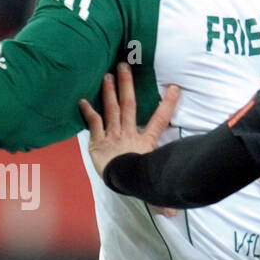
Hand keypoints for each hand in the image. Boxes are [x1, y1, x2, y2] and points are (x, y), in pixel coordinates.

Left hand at [79, 62, 180, 178]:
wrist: (122, 182)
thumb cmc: (139, 181)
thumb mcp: (155, 174)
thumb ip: (165, 170)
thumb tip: (177, 193)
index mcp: (146, 142)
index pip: (160, 120)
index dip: (168, 103)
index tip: (174, 88)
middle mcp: (129, 134)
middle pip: (129, 105)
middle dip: (126, 85)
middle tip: (124, 66)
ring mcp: (113, 137)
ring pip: (112, 110)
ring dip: (110, 92)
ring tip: (107, 75)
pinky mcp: (98, 142)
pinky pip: (93, 124)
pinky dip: (88, 112)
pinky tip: (82, 101)